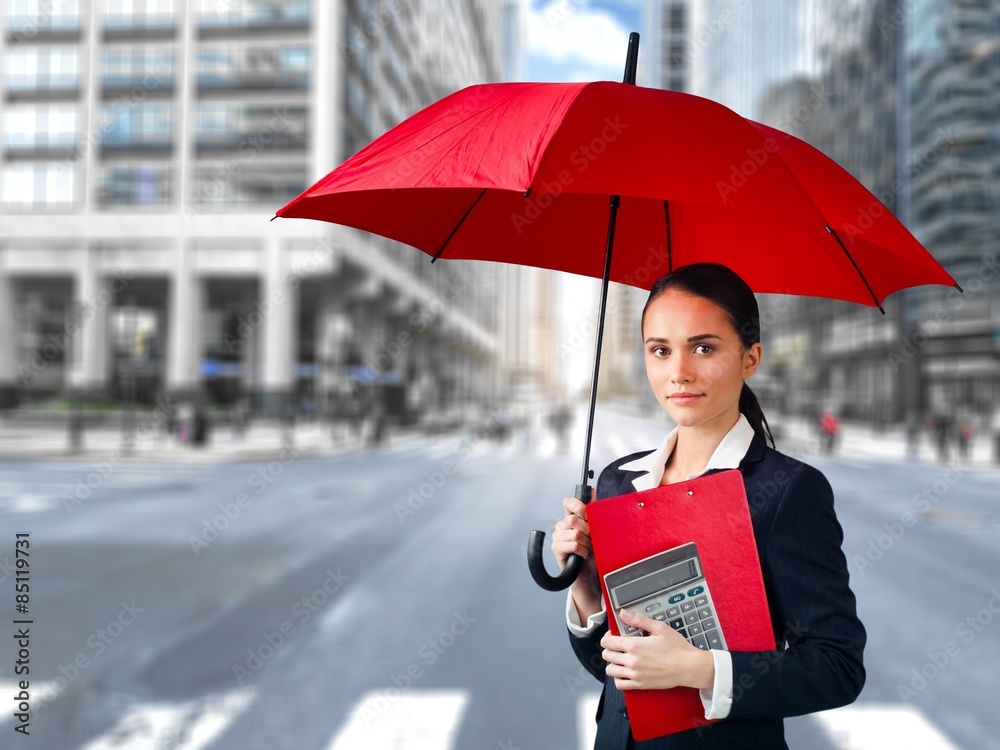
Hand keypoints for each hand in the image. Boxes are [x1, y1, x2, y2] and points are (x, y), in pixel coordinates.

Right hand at [551, 491, 600, 615]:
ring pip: (575, 533)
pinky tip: (584, 556)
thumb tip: (592, 491)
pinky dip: (583, 551)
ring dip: (587, 543)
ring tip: (590, 549)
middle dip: (588, 530)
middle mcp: (562, 526)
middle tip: (593, 539)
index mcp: (571, 519)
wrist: (591, 576)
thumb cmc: (594, 554)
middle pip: (573, 519)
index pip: (568, 502)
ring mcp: (558, 538)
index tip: (587, 513)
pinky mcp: (557, 550)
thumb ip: (593, 511)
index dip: (578, 505)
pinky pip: (573, 545)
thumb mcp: (597, 530)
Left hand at [601, 609, 715, 690]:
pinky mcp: (640, 685)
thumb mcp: (659, 627)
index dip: (607, 637)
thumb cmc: (677, 648)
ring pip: (610, 670)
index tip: (612, 635)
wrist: (689, 667)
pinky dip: (618, 678)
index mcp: (634, 646)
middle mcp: (632, 661)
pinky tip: (623, 672)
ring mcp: (635, 674)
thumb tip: (624, 614)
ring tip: (619, 659)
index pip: (608, 642)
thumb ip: (638, 620)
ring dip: (612, 663)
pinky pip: (620, 684)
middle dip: (609, 648)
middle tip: (617, 646)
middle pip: (607, 655)